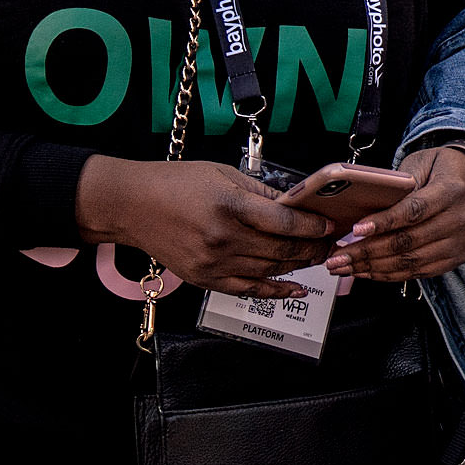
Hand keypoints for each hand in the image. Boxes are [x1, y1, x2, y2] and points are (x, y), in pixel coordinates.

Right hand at [75, 156, 333, 292]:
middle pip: (280, 250)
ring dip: (298, 267)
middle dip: (312, 249)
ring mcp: (213, 263)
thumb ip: (260, 193)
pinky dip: (274, 290)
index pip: (282, 222)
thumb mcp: (222, 174)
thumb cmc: (177, 183)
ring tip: (317, 260)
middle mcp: (222, 238)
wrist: (133, 206)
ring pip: (268, 270)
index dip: (311, 227)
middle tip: (332, 245)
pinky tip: (295, 288)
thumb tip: (295, 206)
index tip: (330, 226)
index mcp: (228, 205)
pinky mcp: (205, 279)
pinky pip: (247, 290)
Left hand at [323, 147, 464, 282]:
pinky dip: (389, 274)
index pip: (413, 211)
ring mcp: (460, 243)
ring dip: (373, 268)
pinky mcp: (455, 259)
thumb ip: (399, 183)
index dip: (383, 222)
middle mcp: (459, 221)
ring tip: (345, 267)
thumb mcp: (421, 162)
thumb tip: (367, 207)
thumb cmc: (441, 167)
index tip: (356, 230)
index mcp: (452, 191)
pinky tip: (366, 271)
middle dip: (367, 252)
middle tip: (337, 257)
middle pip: (408, 242)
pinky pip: (418, 273)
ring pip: (410, 262)